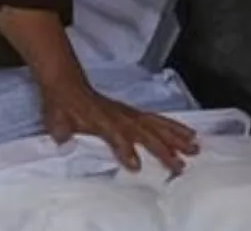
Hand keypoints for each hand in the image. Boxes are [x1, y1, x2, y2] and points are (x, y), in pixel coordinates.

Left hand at [40, 80, 197, 173]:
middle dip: (164, 149)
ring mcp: (128, 114)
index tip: (135, 166)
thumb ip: (60, 129)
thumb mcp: (55, 119)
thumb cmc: (62, 106)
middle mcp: (119, 116)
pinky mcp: (132, 113)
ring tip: (195, 147)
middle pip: (145, 133)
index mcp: (101, 120)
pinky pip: (157, 119)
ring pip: (156, 125)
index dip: (125, 150)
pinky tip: (187, 133)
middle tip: (181, 166)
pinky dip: (174, 126)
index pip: (116, 136)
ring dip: (176, 137)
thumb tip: (62, 139)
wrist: (66, 85)